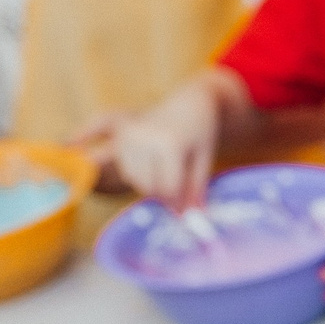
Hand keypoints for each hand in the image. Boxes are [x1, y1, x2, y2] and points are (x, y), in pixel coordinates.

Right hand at [110, 81, 221, 210]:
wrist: (190, 104)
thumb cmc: (202, 133)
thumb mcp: (204, 161)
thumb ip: (195, 190)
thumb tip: (188, 219)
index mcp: (169, 144)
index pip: (168, 188)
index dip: (179, 201)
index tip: (188, 204)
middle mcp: (144, 138)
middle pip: (148, 185)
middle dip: (164, 193)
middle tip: (180, 188)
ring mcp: (129, 134)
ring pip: (133, 178)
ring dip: (149, 183)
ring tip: (169, 171)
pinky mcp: (120, 132)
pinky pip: (122, 165)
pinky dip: (133, 171)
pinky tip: (128, 159)